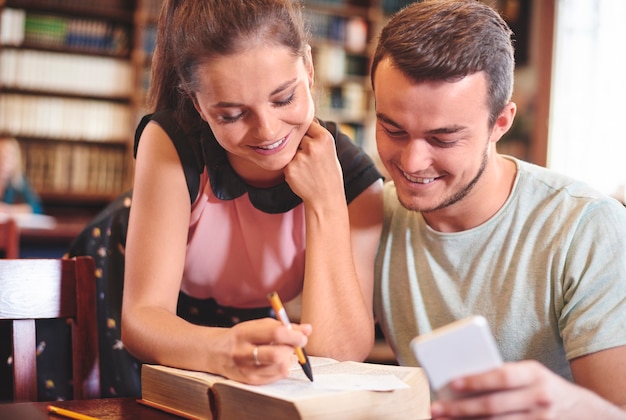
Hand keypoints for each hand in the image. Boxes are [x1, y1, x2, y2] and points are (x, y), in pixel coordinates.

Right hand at [219, 318, 311, 384]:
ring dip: (289, 358)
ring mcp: (246, 370)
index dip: (294, 335)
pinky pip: (277, 376)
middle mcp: (243, 353)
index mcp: (244, 333)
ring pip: (280, 367)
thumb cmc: (242, 336)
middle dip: (293, 348)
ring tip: (283, 351)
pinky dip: (283, 367)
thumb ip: (283, 326)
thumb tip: (307, 329)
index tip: (302, 334)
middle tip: (297, 343)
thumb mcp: (258, 325)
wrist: (216, 352)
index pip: (275, 334)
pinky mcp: (251, 381)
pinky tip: (277, 360)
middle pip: (278, 355)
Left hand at [283, 119, 343, 205]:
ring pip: (291, 149)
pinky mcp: (290, 168)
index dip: (308, 133)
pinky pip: (286, 161)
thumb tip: (298, 123)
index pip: (308, 124)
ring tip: (307, 169)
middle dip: (301, 145)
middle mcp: (312, 146)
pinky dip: (291, 167)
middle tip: (311, 159)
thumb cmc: (328, 173)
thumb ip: (315, 137)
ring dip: (295, 156)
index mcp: (324, 138)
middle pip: (298, 136)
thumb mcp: (329, 150)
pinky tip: (302, 175)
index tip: (311, 141)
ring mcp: (300, 157)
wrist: (326, 198)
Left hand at [430, 360, 608, 418]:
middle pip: (494, 406)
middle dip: (461, 409)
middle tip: (436, 409)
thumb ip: (504, 376)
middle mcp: (539, 397)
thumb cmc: (544, 386)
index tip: (453, 383)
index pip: (502, 376)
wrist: (585, 411)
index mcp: (534, 374)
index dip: (477, 380)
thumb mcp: (531, 374)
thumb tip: (463, 382)